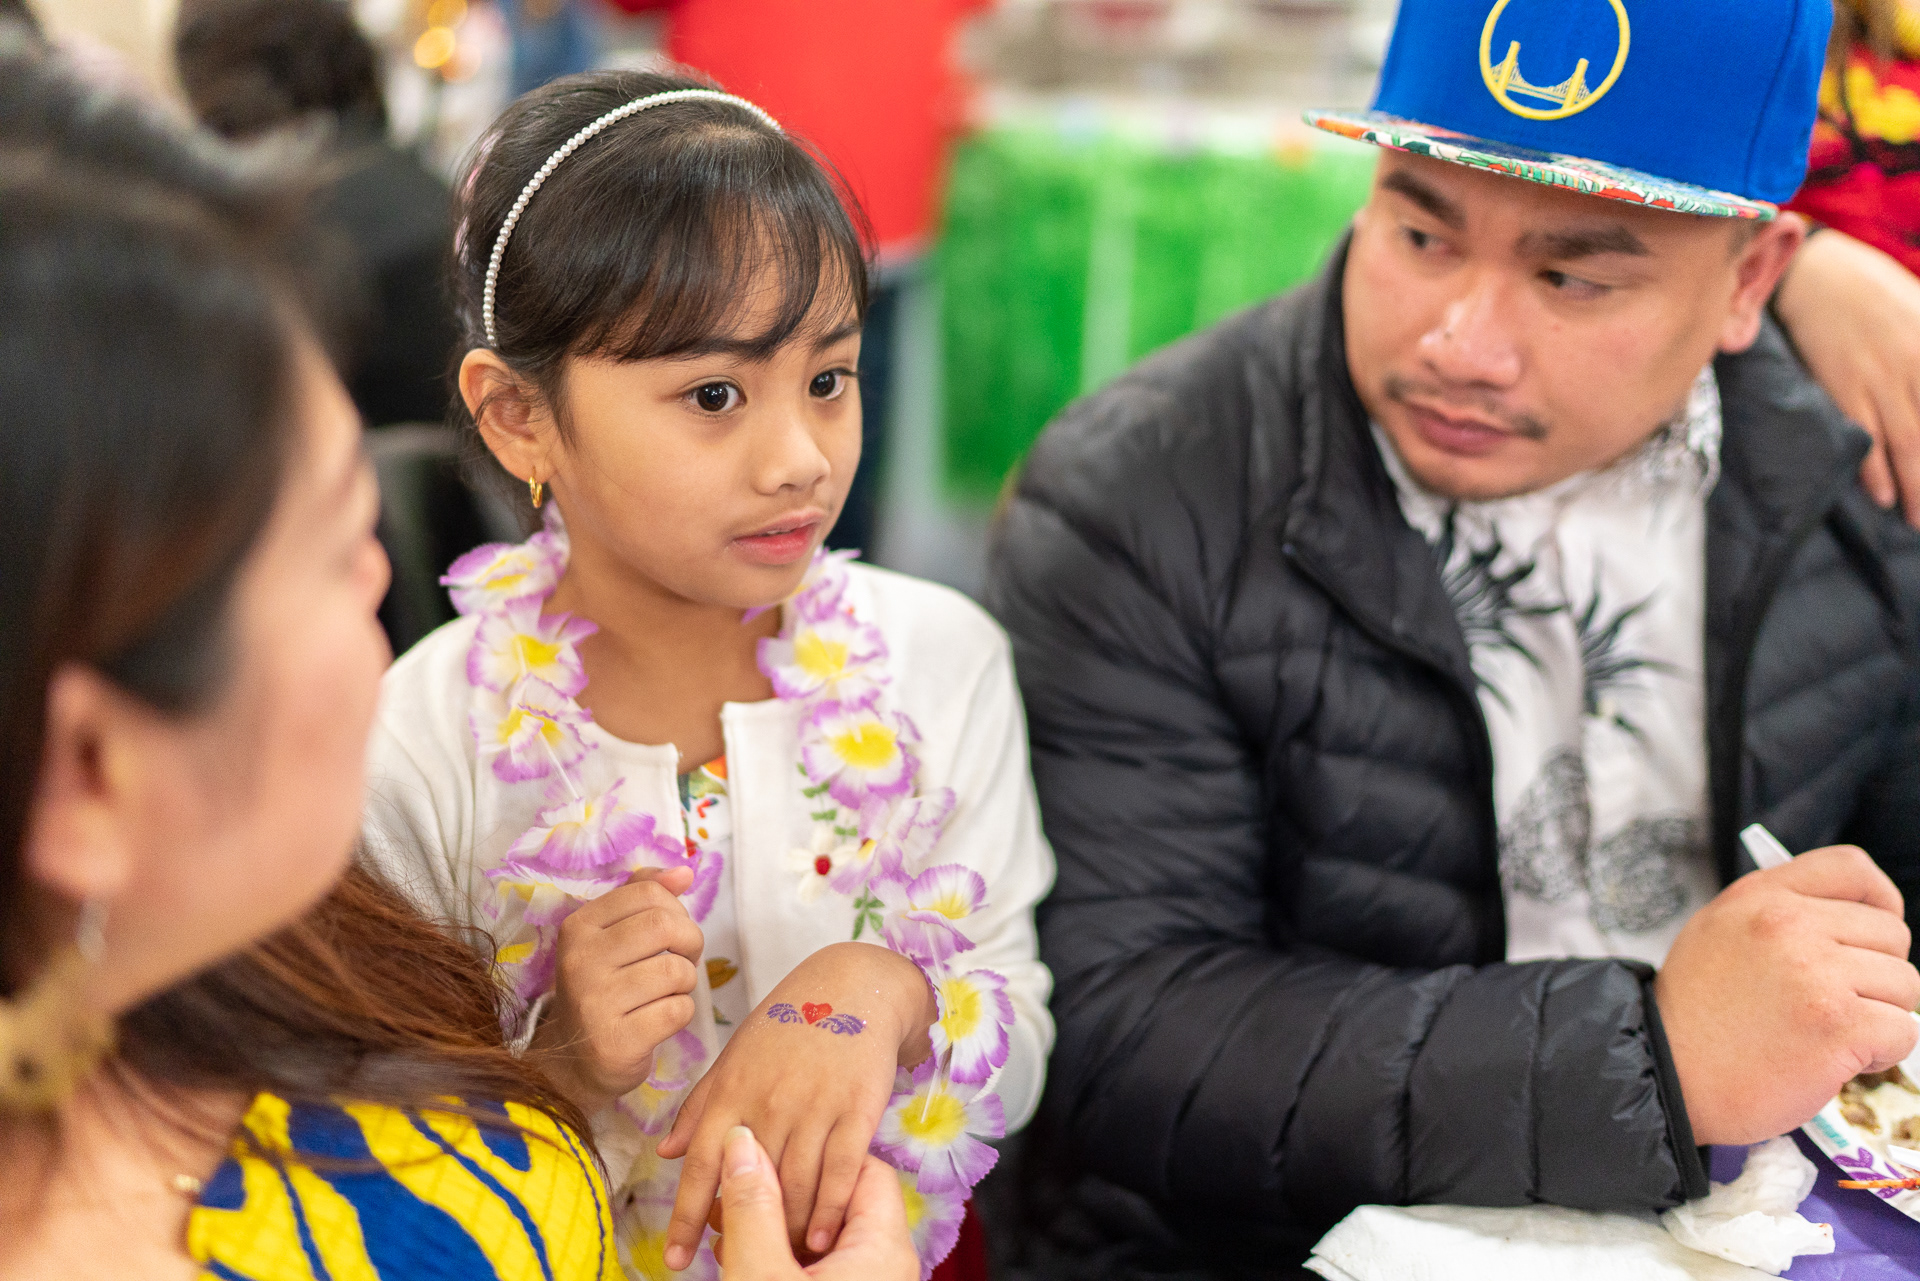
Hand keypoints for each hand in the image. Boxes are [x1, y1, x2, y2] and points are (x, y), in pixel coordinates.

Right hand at [528, 864, 703, 1113]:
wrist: (575, 1061)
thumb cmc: (604, 989)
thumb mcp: (612, 937)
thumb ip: (645, 897)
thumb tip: (686, 872)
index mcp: (578, 927)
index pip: (648, 892)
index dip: (675, 910)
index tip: (671, 933)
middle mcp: (580, 961)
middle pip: (665, 926)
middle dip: (690, 943)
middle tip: (682, 961)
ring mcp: (594, 1003)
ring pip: (676, 971)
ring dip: (686, 983)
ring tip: (666, 993)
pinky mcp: (616, 1042)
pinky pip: (677, 1011)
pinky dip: (681, 1013)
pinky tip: (660, 1019)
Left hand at [657, 941, 935, 1271]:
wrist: (853, 985)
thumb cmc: (788, 1022)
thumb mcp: (735, 1056)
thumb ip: (701, 1104)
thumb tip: (667, 1151)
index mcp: (732, 1090)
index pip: (700, 1164)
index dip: (685, 1215)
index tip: (675, 1258)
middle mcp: (768, 1102)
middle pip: (750, 1186)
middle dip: (743, 1233)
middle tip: (741, 1262)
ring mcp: (814, 1107)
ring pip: (796, 1187)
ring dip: (789, 1231)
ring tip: (784, 1259)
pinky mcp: (856, 1109)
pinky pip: (841, 1172)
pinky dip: (830, 1211)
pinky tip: (822, 1239)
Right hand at [1654, 844, 1919, 1144]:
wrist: (1667, 1074)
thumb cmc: (1694, 1016)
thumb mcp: (1718, 933)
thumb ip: (1777, 914)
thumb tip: (1850, 921)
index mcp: (1761, 898)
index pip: (1850, 867)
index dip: (1879, 900)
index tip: (1874, 930)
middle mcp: (1789, 925)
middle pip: (1891, 936)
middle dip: (1876, 975)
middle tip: (1834, 1004)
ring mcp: (1817, 974)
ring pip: (1905, 985)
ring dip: (1879, 1016)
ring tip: (1828, 1035)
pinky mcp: (1839, 1026)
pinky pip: (1903, 1031)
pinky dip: (1880, 1054)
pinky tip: (1837, 1060)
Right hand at [1773, 228, 1919, 524]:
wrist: (1816, 273)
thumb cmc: (1873, 288)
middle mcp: (1912, 365)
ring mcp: (1876, 379)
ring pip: (1905, 442)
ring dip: (1915, 484)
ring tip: (1917, 519)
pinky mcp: (1840, 386)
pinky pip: (1862, 435)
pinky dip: (1873, 469)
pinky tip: (1883, 495)